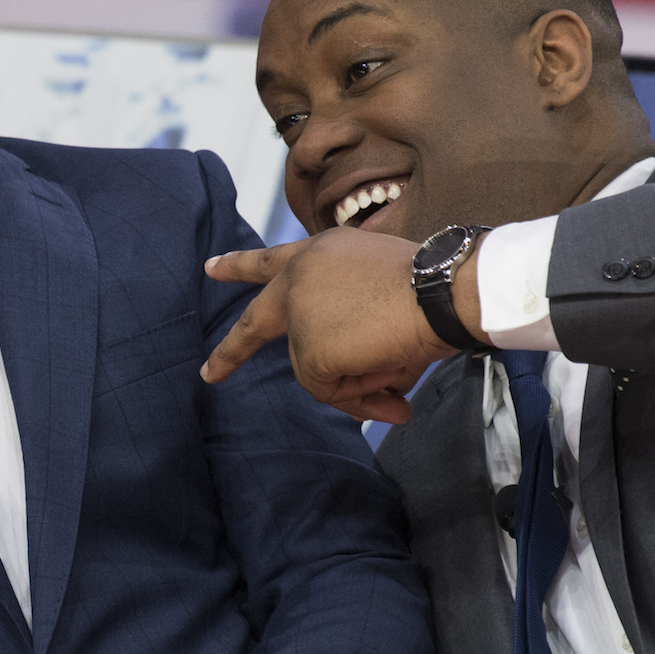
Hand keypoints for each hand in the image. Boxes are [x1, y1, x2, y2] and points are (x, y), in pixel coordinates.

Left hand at [200, 232, 477, 422]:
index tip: (211, 267)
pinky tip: (388, 370)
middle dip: (232, 350)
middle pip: (258, 319)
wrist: (445, 290)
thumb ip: (361, 342)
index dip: (242, 266)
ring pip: (318, 371)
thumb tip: (381, 401)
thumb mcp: (384, 303)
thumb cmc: (432, 292)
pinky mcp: (307, 346)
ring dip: (360, 381)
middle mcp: (300, 275)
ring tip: (397, 362)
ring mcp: (299, 311)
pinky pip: (329, 389)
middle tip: (209, 374)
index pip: (275, 260)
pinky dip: (360, 393)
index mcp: (322, 251)